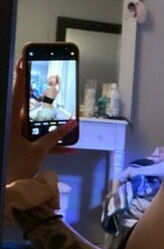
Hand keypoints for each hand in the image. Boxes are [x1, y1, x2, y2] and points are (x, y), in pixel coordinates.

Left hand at [6, 57, 77, 183]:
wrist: (7, 189)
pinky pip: (38, 140)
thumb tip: (71, 124)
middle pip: (27, 106)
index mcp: (12, 122)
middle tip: (50, 82)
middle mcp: (13, 126)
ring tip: (66, 116)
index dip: (21, 76)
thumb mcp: (38, 151)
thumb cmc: (17, 168)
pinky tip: (70, 148)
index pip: (17, 93)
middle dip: (41, 97)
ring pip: (35, 124)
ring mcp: (17, 136)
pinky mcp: (23, 147)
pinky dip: (52, 144)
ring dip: (51, 124)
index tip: (24, 59)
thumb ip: (55, 137)